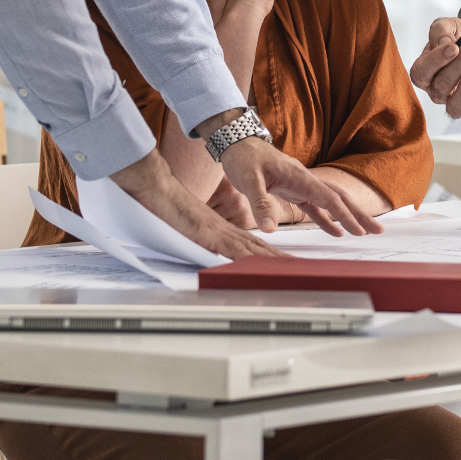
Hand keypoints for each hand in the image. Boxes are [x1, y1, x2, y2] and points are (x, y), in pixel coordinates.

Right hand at [110, 151, 284, 262]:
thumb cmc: (171, 209)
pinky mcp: (210, 235)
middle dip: (281, 259)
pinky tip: (260, 267)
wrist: (159, 190)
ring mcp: (220, 232)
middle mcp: (227, 230)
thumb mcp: (193, 229)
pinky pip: (232, 250)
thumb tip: (214, 255)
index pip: (255, 244)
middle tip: (301, 268)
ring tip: (292, 269)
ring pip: (253, 249)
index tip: (287, 261)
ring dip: (273, 260)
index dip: (272, 253)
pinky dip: (248, 259)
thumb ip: (205, 239)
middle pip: (260, 248)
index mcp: (225, 229)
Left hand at [207, 130, 385, 235]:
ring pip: (332, 200)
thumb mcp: (247, 181)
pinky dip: (328, 219)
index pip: (328, 198)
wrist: (238, 142)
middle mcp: (306, 180)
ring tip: (365, 231)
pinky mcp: (294, 189)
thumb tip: (269, 230)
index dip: (344, 215)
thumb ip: (259, 204)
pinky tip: (336, 232)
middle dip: (359, 214)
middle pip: (340, 197)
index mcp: (300, 177)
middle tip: (378, 231)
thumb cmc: (243, 159)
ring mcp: (301, 184)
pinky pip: (316, 206)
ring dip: (349, 216)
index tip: (359, 230)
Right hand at [409, 19, 460, 129]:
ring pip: (453, 106)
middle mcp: (437, 90)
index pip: (421, 74)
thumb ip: (439, 31)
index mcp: (425, 72)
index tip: (453, 47)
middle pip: (440, 87)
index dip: (435, 62)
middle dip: (458, 66)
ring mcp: (456, 100)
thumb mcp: (448, 25)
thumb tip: (443, 44)